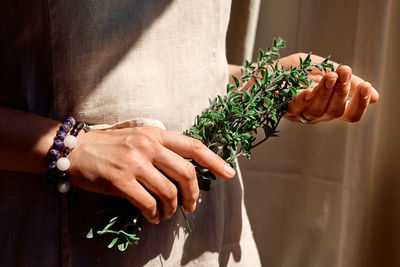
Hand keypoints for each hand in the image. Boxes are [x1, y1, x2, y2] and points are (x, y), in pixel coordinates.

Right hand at [68, 126, 234, 223]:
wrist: (75, 149)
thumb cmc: (110, 145)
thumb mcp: (139, 137)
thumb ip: (161, 148)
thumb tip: (185, 171)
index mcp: (156, 134)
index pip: (193, 145)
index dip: (214, 160)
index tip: (229, 173)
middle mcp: (148, 145)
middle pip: (186, 172)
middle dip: (192, 194)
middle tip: (190, 206)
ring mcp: (134, 162)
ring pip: (168, 192)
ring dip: (171, 209)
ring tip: (165, 215)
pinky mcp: (120, 180)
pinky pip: (147, 204)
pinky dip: (153, 215)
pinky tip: (151, 217)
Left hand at [281, 53, 378, 122]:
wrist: (266, 69)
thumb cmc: (297, 70)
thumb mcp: (325, 69)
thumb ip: (347, 82)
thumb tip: (376, 97)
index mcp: (329, 106)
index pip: (350, 114)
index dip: (360, 104)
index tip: (367, 87)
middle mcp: (317, 114)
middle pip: (335, 111)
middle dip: (342, 91)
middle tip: (345, 71)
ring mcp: (300, 114)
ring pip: (317, 110)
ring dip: (325, 92)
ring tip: (330, 75)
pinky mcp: (283, 110)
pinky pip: (295, 108)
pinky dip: (303, 99)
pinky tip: (309, 90)